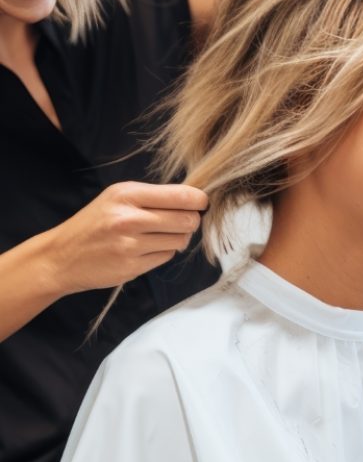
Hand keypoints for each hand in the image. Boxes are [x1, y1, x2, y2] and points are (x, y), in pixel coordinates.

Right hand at [43, 182, 207, 295]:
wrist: (61, 256)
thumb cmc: (95, 222)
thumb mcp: (117, 197)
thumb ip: (153, 196)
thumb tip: (194, 198)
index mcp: (127, 194)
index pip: (180, 195)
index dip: (199, 200)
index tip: (202, 202)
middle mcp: (129, 218)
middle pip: (186, 219)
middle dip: (192, 220)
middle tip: (186, 220)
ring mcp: (130, 245)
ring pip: (179, 240)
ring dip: (178, 238)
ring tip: (162, 234)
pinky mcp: (131, 267)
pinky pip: (166, 256)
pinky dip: (164, 252)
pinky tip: (148, 248)